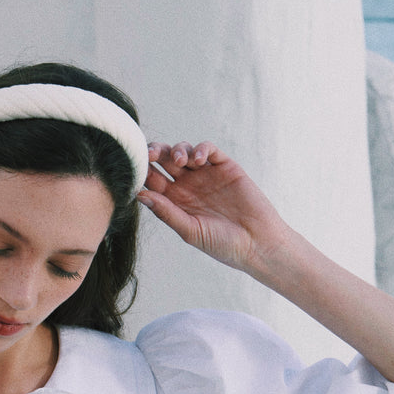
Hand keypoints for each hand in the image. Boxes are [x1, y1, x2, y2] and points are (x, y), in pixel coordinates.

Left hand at [138, 141, 290, 272]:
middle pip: (164, 161)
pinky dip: (201, 149)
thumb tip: (140, 195)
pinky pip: (209, 150)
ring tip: (181, 161)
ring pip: (183, 151)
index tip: (136, 169)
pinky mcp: (225, 167)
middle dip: (155, 153)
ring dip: (177, 150)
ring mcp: (205, 175)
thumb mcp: (190, 230)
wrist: (258, 244)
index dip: (142, 172)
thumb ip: (166, 212)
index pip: (152, 180)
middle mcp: (187, 186)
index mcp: (174, 201)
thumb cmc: (222, 244)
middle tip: (152, 154)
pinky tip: (198, 159)